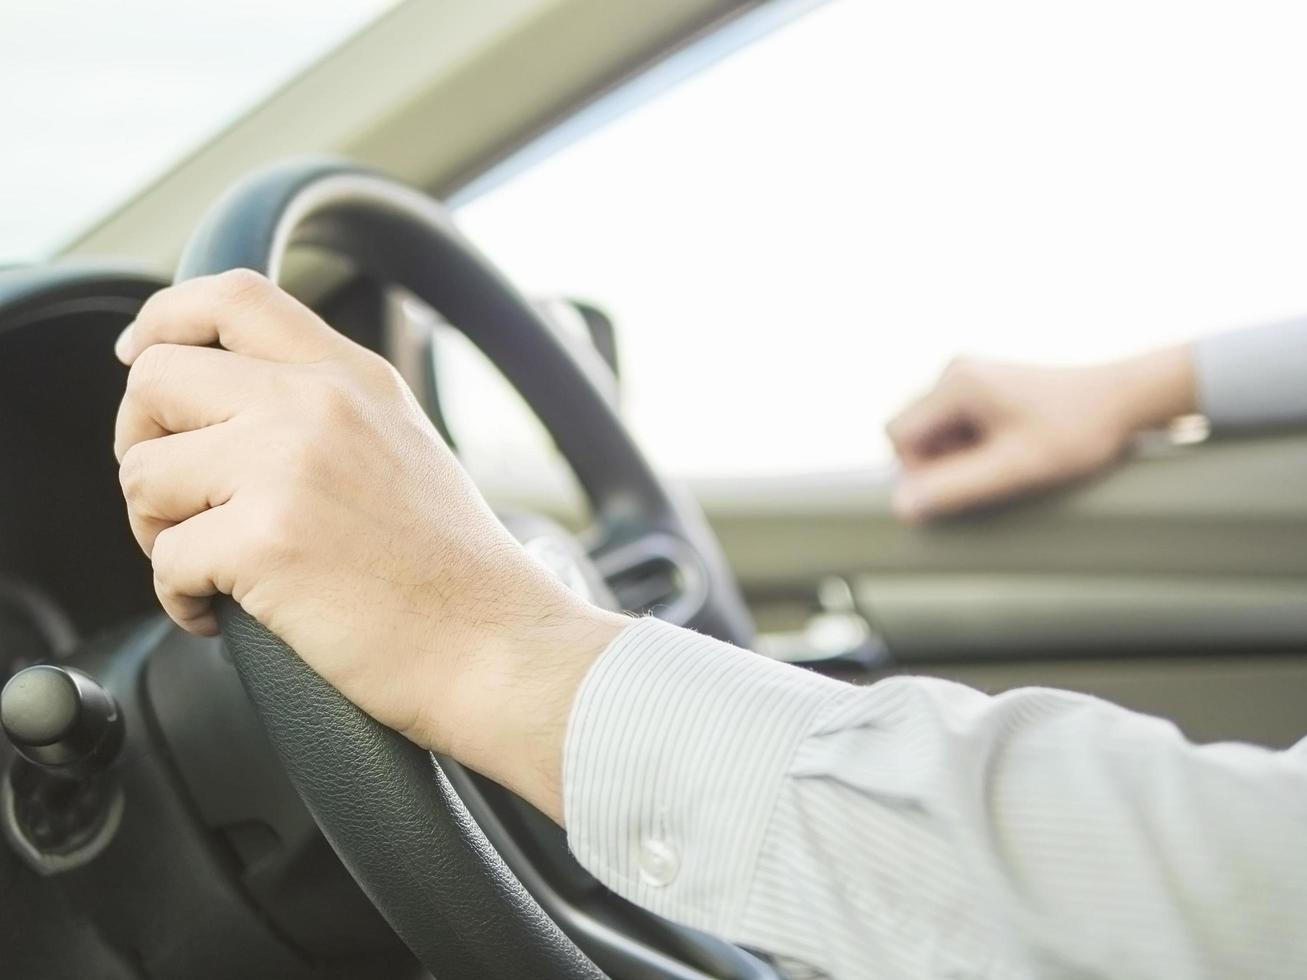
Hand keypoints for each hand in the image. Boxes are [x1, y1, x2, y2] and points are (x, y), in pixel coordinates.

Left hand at [114, 270, 624, 820]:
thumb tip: (228, 410)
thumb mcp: (402, 446)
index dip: (165, 319)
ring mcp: (289, 466)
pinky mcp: (267, 542)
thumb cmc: (453, 570)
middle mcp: (318, 403)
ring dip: (157, 531)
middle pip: (156, 379)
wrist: (497, 644)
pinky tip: (224, 615)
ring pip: (143, 473)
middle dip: (139, 443)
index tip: (137, 356)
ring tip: (211, 569)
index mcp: (352, 377)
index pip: (234, 295)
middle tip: (173, 501)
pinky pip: (164, 562)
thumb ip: (325, 410)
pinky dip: (180, 599)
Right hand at [885, 347, 1196, 521]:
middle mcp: (954, 370)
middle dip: (940, 461)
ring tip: (1006, 458)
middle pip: (912, 431)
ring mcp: (968, 375)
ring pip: (932, 430)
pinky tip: (1010, 446)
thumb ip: (955, 488)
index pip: (897, 434)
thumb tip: (901, 507)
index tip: (965, 481)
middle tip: (991, 471)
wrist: (1123, 399)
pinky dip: (971, 443)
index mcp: (955, 384)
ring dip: (957, 455)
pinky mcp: (982, 383)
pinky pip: (953, 422)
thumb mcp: (1014, 468)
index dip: (918, 470)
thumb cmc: (1076, 430)